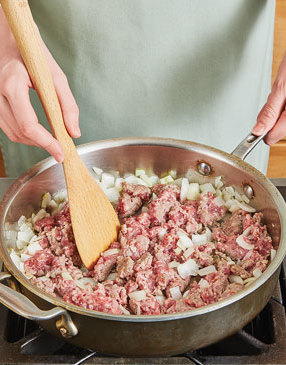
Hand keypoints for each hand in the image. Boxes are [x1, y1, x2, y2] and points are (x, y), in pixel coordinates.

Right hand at [0, 9, 79, 161]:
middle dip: (42, 144)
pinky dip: (24, 135)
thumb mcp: (57, 76)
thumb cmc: (34, 55)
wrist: (11, 40)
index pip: (28, 124)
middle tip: (60, 148)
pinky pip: (7, 127)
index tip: (60, 152)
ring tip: (51, 140)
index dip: (46, 143)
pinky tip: (38, 133)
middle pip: (20, 132)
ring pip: (12, 133)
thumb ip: (67, 105)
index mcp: (13, 83)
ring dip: (33, 142)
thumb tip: (73, 132)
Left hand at [252, 52, 285, 144]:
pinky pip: (285, 113)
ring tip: (284, 92)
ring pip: (281, 121)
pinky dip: (283, 106)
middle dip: (272, 117)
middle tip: (277, 97)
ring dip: (278, 110)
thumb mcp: (281, 87)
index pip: (271, 138)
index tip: (259, 121)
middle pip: (277, 130)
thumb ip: (269, 111)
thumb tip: (257, 131)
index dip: (262, 130)